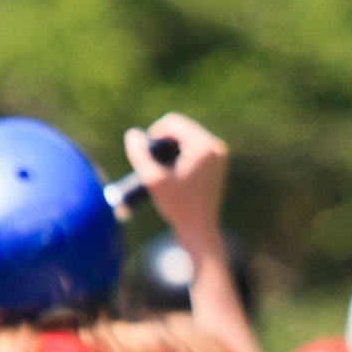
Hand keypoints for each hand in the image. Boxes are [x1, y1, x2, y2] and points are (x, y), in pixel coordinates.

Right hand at [124, 114, 230, 256]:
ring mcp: (219, 154)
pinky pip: (194, 147)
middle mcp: (215, 146)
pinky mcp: (218, 162)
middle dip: (163, 142)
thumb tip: (133, 134)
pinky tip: (172, 172)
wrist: (199, 229)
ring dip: (170, 148)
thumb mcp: (153, 180)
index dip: (153, 134)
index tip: (146, 156)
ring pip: (186, 137)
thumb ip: (139, 154)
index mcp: (203, 146)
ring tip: (161, 169)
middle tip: (153, 165)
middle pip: (180, 128)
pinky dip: (180, 155)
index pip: (172, 122)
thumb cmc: (178, 207)